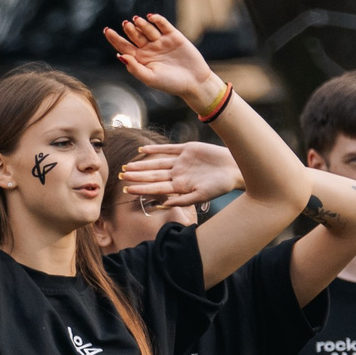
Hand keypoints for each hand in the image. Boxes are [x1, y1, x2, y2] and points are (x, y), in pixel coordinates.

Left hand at [103, 14, 217, 107]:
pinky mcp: (173, 36)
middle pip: (134, 36)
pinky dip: (157, 19)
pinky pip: (163, 24)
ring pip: (147, 29)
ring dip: (141, 24)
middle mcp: (149, 49)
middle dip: (129, 30)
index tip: (106, 30)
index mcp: (141, 59)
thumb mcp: (150, 78)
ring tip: (137, 21)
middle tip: (126, 25)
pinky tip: (151, 17)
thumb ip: (135, 68)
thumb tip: (120, 55)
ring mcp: (161, 41)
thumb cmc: (171, 84)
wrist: (194, 82)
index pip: (124, 46)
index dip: (115, 38)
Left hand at [120, 141, 240, 208]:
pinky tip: (141, 150)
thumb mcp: (202, 195)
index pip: (156, 188)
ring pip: (156, 162)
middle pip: (153, 175)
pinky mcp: (187, 149)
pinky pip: (167, 149)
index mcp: (180, 187)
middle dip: (137, 176)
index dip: (141, 188)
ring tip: (127, 166)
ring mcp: (181, 161)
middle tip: (120, 176)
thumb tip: (162, 205)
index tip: (126, 190)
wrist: (235, 168)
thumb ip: (182, 201)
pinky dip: (154, 149)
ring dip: (142, 164)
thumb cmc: (221, 186)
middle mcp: (178, 174)